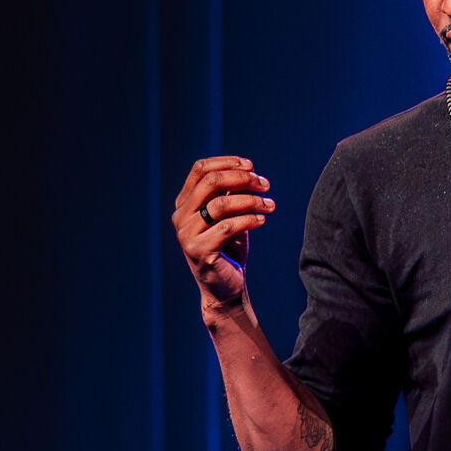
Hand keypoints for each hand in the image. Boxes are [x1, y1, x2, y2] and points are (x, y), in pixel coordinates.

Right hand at [173, 155, 275, 314]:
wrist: (226, 288)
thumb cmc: (229, 249)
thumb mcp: (230, 215)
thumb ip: (233, 193)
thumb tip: (248, 170)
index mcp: (184, 203)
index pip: (200, 169)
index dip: (227, 162)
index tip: (252, 166)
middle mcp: (180, 217)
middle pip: (210, 182)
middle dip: (242, 178)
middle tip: (265, 185)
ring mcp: (186, 235)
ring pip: (221, 204)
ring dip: (251, 200)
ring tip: (269, 205)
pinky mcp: (199, 251)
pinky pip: (227, 227)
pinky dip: (249, 220)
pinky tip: (262, 220)